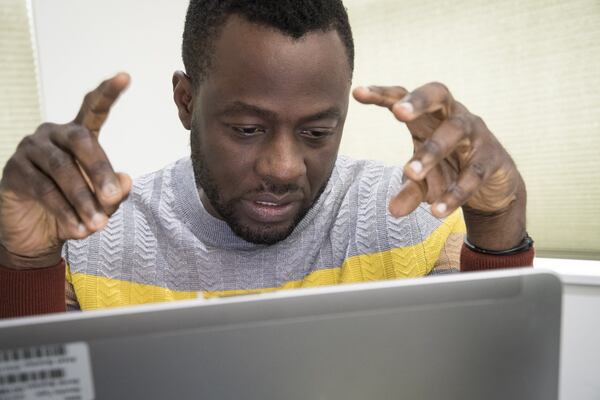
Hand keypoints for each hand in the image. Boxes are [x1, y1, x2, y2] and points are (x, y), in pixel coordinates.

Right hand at [0, 73, 131, 268]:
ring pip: (62, 169)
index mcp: (78, 135)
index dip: (108, 93)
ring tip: (98, 225)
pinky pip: (43, 189)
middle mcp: (53, 135)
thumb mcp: (101, 204)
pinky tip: (78, 230)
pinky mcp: (14, 171)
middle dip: (100, 170)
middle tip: (113, 198)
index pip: (93, 109)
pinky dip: (64, 211)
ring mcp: (30, 150)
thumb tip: (125, 181)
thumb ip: (114, 192)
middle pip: (82, 140)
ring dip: (82, 199)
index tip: (125, 76)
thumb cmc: (75, 210)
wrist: (37, 234)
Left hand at [353, 82, 525, 249]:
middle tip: (398, 112)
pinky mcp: (492, 158)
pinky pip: (474, 172)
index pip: (404, 96)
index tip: (358, 93)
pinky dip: (455, 192)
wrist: (496, 184)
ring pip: (455, 132)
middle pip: (439, 95)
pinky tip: (437, 210)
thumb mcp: (426, 180)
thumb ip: (409, 191)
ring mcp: (476, 134)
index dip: (383, 93)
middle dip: (418, 101)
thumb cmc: (451, 168)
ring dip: (432, 151)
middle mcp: (454, 116)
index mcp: (430, 115)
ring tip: (410, 172)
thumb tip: (393, 211)